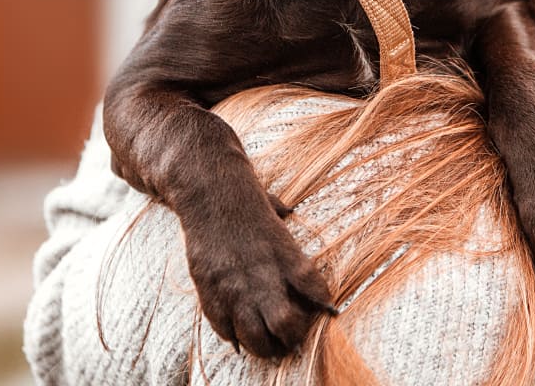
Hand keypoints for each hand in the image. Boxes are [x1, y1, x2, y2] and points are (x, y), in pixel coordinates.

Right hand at [180, 181, 335, 357]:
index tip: (324, 308)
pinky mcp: (209, 290)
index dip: (323, 304)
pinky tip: (241, 330)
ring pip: (255, 337)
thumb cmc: (246, 200)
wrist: (209, 190)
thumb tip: (295, 229)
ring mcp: (233, 286)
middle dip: (293, 336)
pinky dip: (235, 335)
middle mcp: (261, 274)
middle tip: (294, 336)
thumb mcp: (277, 216)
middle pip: (285, 323)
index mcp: (285, 253)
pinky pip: (225, 329)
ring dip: (265, 344)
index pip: (315, 290)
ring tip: (269, 341)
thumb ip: (287, 238)